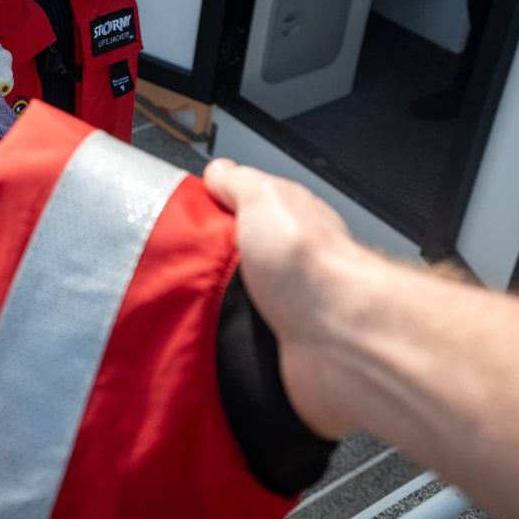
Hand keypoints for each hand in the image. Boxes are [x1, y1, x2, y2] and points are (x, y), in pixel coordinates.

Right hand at [203, 159, 374, 437]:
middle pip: (232, 260)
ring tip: (187, 306)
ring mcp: (286, 309)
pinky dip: (223, 342)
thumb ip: (240, 182)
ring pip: (232, 304)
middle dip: (203, 266)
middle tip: (181, 268)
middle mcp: (291, 266)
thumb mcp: (265, 196)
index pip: (243, 211)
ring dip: (210, 308)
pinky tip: (210, 336)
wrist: (337, 337)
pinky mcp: (279, 348)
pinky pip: (239, 342)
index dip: (211, 214)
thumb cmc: (312, 266)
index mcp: (292, 223)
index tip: (181, 220)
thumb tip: (219, 170)